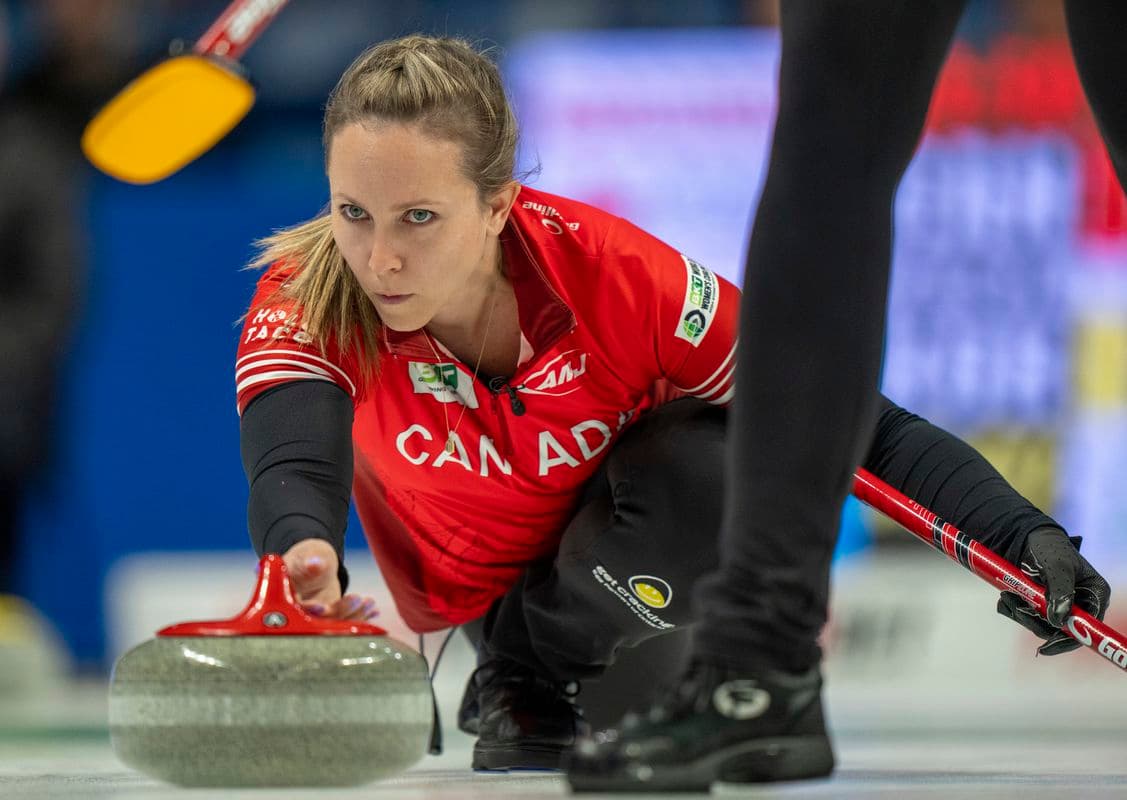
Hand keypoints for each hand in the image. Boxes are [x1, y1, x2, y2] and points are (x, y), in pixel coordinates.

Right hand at [280, 539, 379, 622]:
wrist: (314, 562)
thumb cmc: (306, 556)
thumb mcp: (305, 555)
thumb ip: (307, 562)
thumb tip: (314, 564)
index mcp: (282, 599)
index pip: (292, 610)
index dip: (308, 610)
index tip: (323, 606)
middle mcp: (296, 614)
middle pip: (315, 620)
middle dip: (338, 612)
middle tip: (357, 599)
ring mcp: (314, 621)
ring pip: (332, 624)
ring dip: (353, 615)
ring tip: (369, 602)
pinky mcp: (329, 623)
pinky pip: (344, 622)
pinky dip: (359, 617)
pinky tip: (374, 611)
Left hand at [996, 528, 1110, 654]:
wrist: (1026, 537)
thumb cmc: (1048, 547)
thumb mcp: (1057, 566)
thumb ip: (1061, 591)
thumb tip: (1059, 620)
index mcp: (1094, 594)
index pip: (1088, 628)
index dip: (1069, 640)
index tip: (1046, 646)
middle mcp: (1080, 604)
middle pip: (1060, 630)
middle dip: (1034, 621)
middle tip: (1015, 606)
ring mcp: (1060, 605)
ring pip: (1040, 624)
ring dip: (1020, 613)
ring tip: (1006, 595)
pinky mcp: (1041, 604)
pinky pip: (1028, 616)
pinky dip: (1014, 609)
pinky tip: (1005, 597)